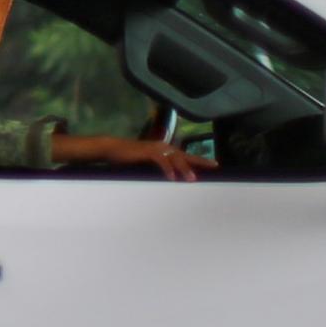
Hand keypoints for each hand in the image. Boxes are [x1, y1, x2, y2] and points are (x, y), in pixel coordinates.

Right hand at [53, 133, 217, 181]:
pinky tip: (172, 178)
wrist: (111, 149)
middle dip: (200, 161)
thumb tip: (171, 178)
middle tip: (214, 167)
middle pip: (185, 155)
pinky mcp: (147, 152)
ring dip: (184, 169)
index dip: (200, 160)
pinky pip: (161, 161)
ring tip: (192, 179)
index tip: (214, 165)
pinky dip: (167, 169)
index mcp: (164, 149)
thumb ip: (159, 168)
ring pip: (175, 158)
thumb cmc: (128, 159)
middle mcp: (163, 147)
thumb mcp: (147, 164)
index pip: (185, 155)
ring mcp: (155, 148)